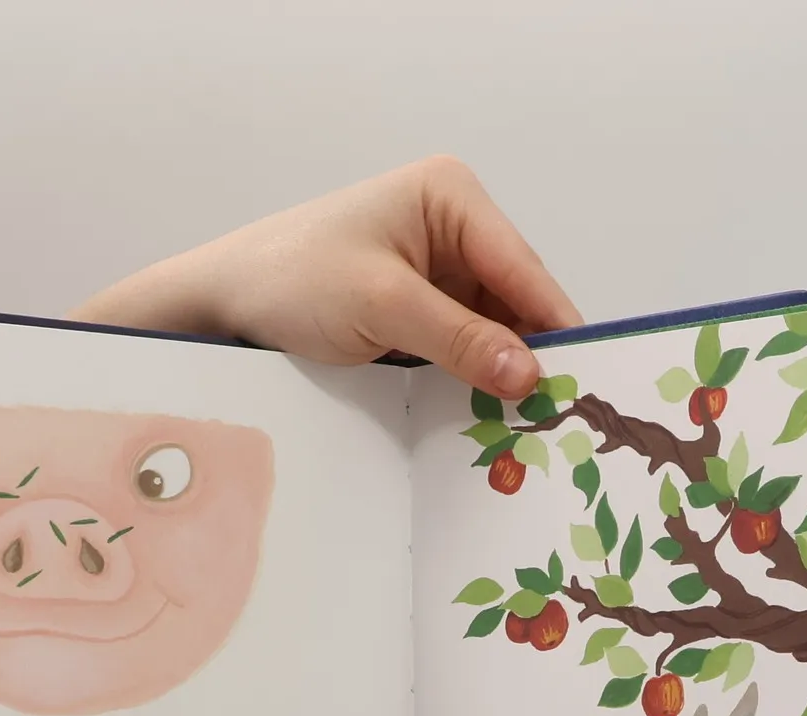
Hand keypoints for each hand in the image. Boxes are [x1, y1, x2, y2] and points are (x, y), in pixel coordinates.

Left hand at [70, 156, 580, 400]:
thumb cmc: (290, 280)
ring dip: (501, 376)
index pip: (522, 267)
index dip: (554, 326)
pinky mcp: (417, 310)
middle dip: (529, 355)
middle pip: (514, 301)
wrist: (221, 304)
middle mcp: (452, 226)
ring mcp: (436, 270)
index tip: (585, 380)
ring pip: (492, 331)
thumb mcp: (381, 306)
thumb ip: (459, 339)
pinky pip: (462, 348)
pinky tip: (485, 416)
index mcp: (451, 196)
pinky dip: (472, 381)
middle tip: (557, 419)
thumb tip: (528, 374)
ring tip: (526, 428)